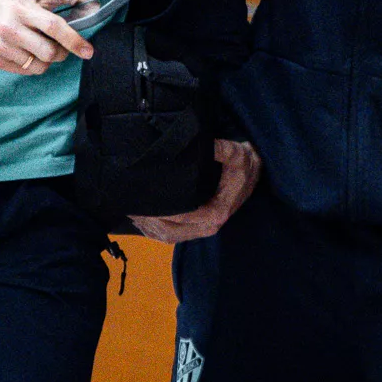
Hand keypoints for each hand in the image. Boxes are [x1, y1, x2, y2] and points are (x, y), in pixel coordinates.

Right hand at [0, 0, 94, 75]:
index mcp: (22, 8)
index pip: (53, 27)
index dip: (74, 40)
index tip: (88, 51)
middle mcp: (9, 28)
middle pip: (48, 52)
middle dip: (62, 52)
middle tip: (59, 44)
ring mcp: (0, 45)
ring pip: (38, 66)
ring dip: (47, 59)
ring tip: (40, 45)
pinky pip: (25, 71)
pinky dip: (33, 64)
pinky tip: (27, 50)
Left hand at [130, 140, 261, 242]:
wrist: (252, 172)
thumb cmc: (243, 164)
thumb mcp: (236, 153)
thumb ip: (220, 149)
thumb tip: (202, 144)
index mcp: (215, 213)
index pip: (182, 217)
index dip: (162, 211)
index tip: (144, 199)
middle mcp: (207, 226)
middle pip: (171, 232)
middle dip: (149, 220)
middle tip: (130, 205)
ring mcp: (200, 229)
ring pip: (167, 236)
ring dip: (147, 227)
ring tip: (130, 211)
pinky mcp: (195, 228)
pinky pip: (169, 235)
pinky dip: (152, 230)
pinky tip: (138, 219)